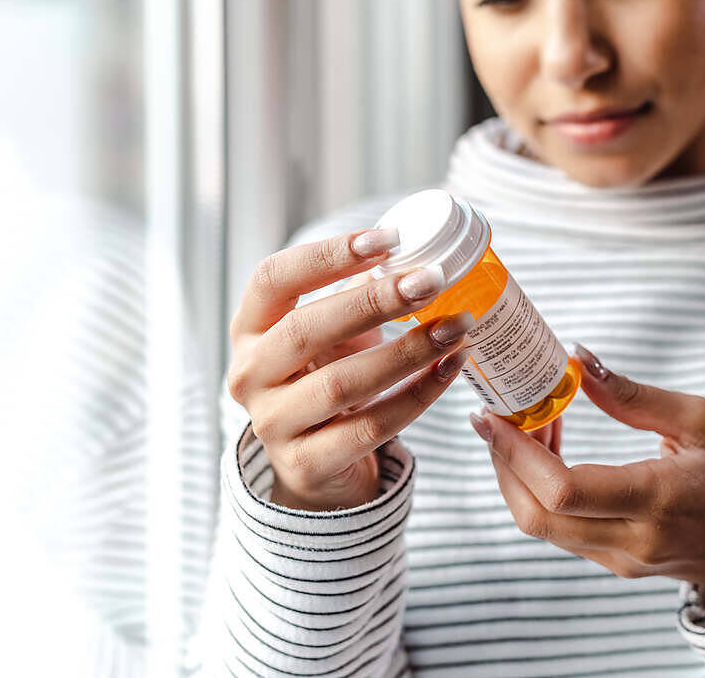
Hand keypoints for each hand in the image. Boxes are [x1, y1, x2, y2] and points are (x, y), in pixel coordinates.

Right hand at [227, 228, 473, 510]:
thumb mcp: (332, 334)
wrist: (316, 465)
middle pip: (305, 330)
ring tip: (456, 326)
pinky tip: (451, 368)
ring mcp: (272, 424)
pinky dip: (418, 395)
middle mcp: (249, 375)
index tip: (388, 239)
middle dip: (374, 302)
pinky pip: (370, 427)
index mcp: (249, 329)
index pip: (272, 279)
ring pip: (341, 384)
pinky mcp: (306, 464)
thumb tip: (416, 252)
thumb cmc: (326, 378)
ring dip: (407, 351)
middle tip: (432, 281)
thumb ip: (358, 294)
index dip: (328, 256)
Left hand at [470, 345, 704, 605]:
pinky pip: (561, 531)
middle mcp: (633, 540)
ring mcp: (622, 560)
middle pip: (536, 515)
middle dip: (503, 464)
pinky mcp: (617, 564)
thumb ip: (631, 395)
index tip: (491, 416)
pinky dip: (542, 491)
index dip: (516, 453)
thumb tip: (575, 359)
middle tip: (498, 416)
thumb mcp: (700, 419)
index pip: (563, 489)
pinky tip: (551, 452)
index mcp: (658, 500)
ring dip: (520, 476)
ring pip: (542, 526)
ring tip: (530, 425)